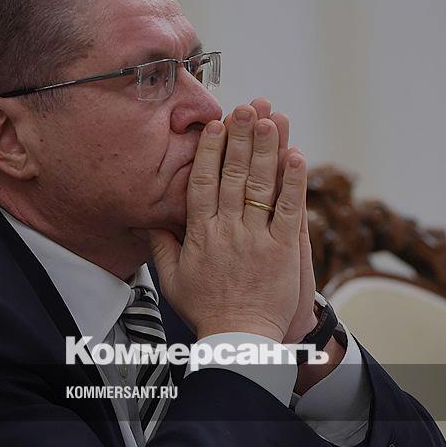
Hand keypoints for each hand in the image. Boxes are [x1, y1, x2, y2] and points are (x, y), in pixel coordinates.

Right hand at [147, 103, 306, 341]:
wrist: (239, 338)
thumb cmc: (207, 310)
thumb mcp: (173, 279)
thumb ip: (162, 246)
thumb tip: (148, 221)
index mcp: (200, 234)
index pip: (203, 183)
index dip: (210, 151)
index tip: (215, 125)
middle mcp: (227, 230)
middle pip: (233, 175)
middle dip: (240, 138)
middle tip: (245, 107)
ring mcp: (256, 239)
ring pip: (260, 186)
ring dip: (265, 150)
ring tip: (270, 119)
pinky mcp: (282, 250)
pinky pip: (288, 211)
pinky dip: (293, 183)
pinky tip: (297, 156)